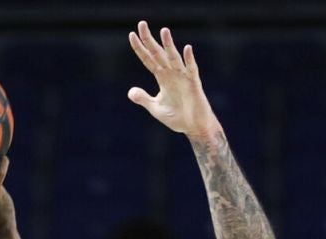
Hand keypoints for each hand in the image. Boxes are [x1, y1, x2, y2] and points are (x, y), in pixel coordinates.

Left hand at [127, 21, 219, 140]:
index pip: (148, 59)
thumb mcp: (156, 108)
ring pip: (174, 58)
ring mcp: (183, 77)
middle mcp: (171, 73)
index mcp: (162, 77)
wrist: (195, 127)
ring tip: (164, 31)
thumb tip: (130, 92)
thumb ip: (144, 99)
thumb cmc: (177, 117)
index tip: (131, 35)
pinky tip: (187, 49)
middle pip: (158, 54)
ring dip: (169, 45)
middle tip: (141, 24)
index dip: (140, 48)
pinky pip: (191, 69)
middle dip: (150, 40)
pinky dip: (189, 60)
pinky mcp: (193, 84)